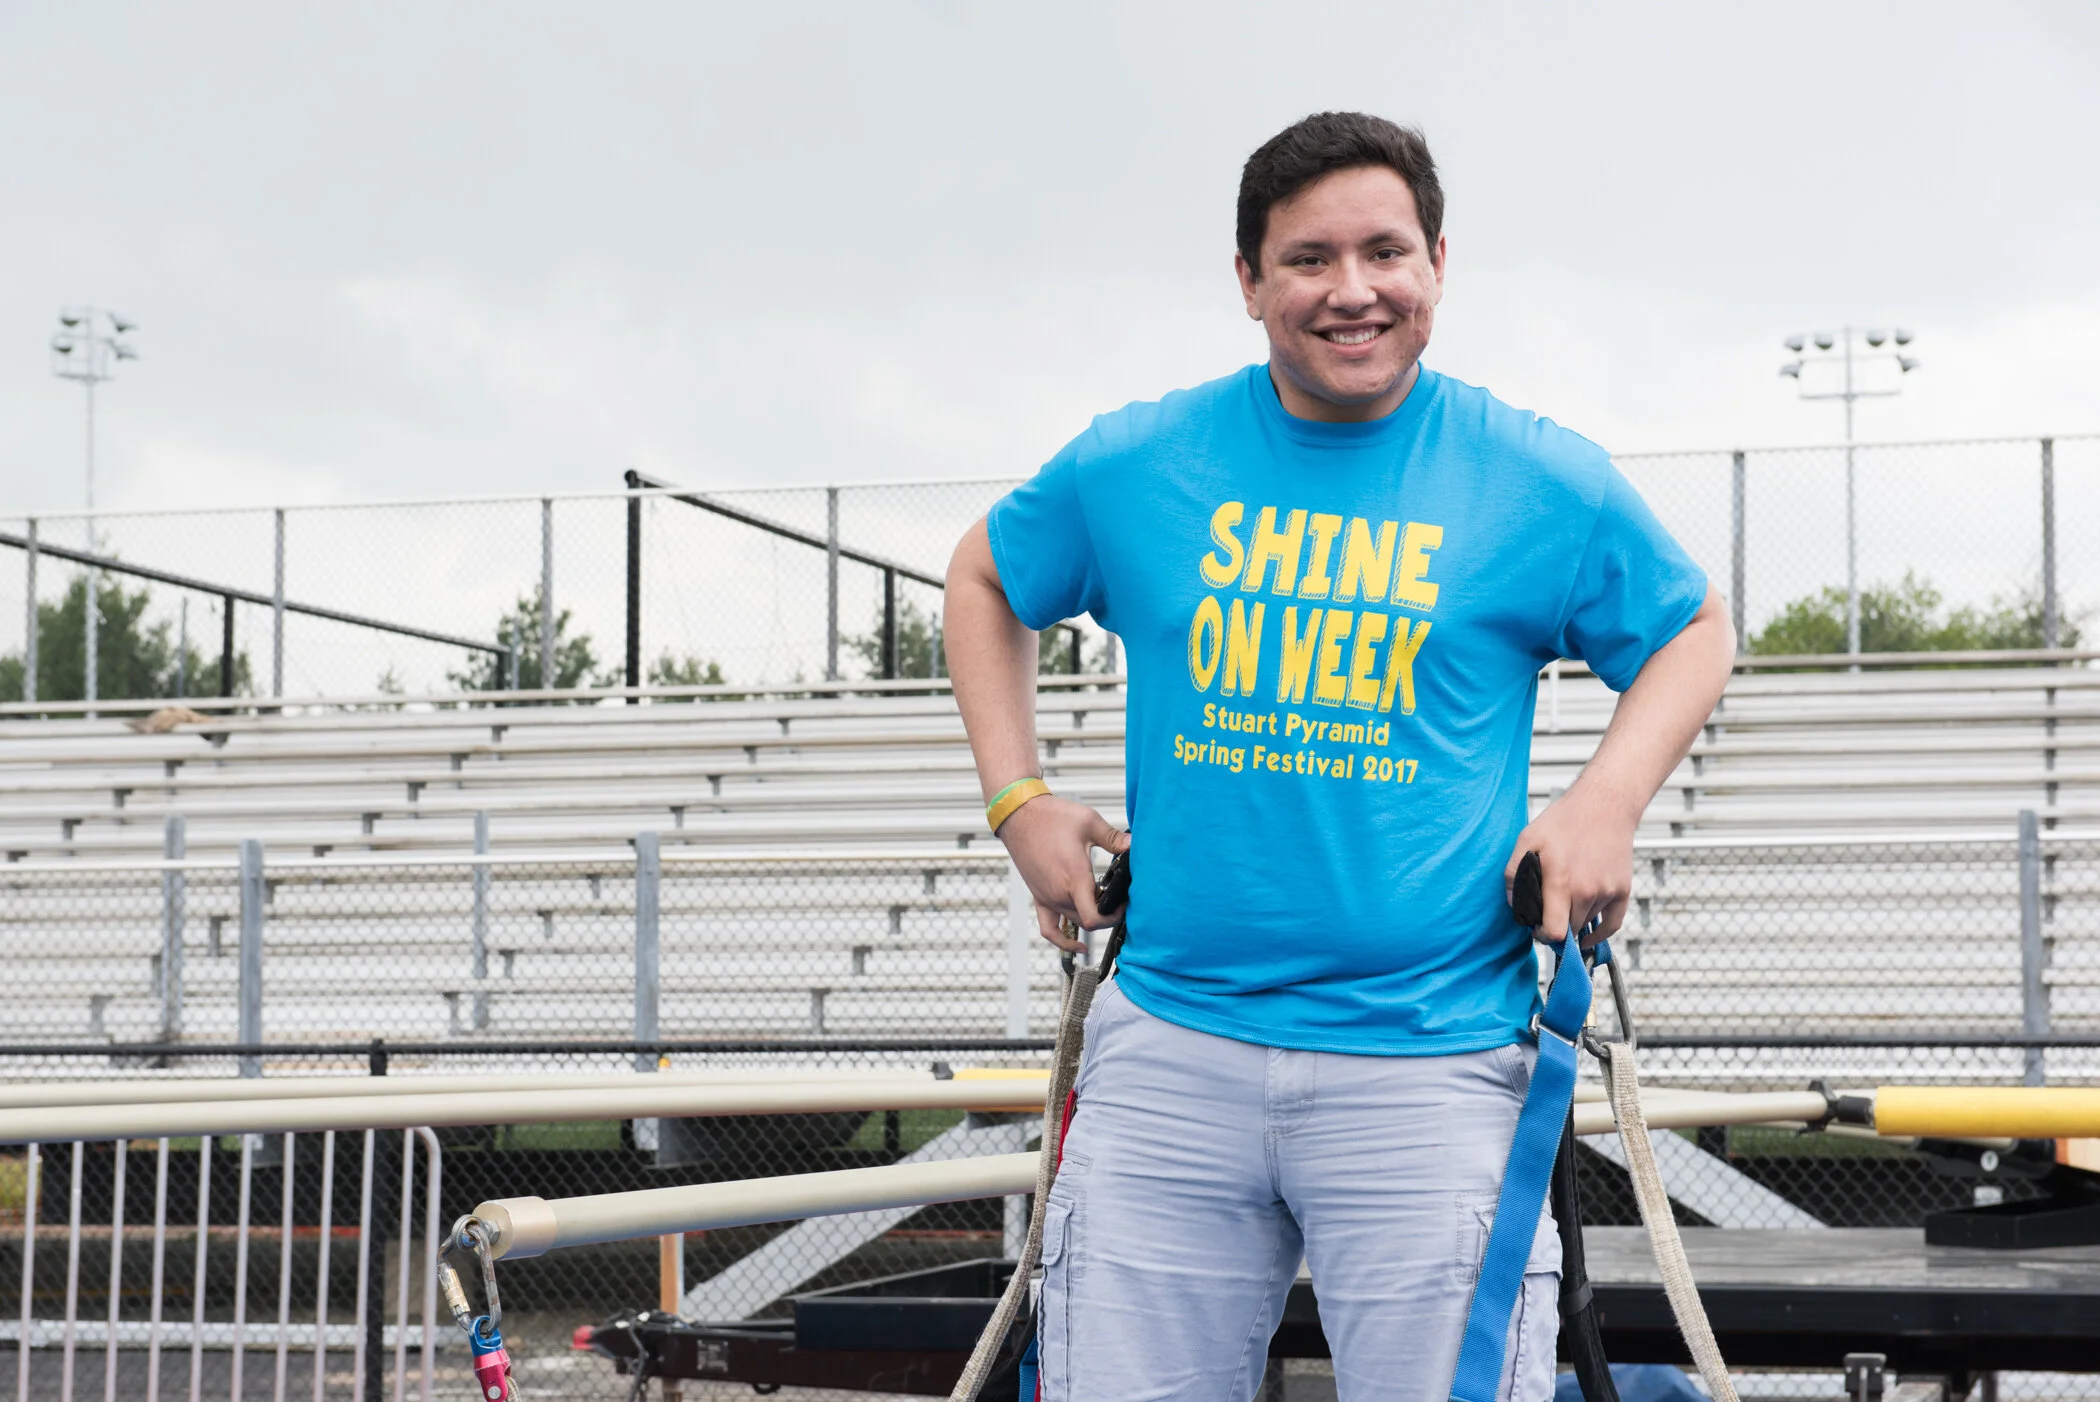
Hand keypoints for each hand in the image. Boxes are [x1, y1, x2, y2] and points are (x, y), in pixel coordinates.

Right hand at [997, 795, 1129, 952]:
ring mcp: (1047, 898)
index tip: (1124, 904)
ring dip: (1091, 919)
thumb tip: (1135, 846)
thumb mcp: (1089, 822)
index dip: (1113, 917)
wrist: (1020, 815)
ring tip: (1106, 906)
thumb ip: (1114, 838)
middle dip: (1108, 914)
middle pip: (1088, 921)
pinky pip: (1049, 929)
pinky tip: (1078, 945)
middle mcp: (1059, 894)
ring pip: (1074, 923)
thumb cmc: (1052, 817)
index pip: (1095, 918)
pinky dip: (1063, 941)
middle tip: (1121, 897)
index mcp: (1073, 878)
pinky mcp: (1039, 896)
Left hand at [1503, 789, 1633, 948]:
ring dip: (1574, 920)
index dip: (1542, 935)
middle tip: (1547, 912)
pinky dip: (1599, 933)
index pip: (1554, 931)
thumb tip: (1514, 904)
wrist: (1605, 805)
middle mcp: (1587, 891)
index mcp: (1561, 882)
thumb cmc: (1564, 821)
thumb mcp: (1528, 839)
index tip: (1536, 927)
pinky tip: (1587, 935)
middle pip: (1569, 930)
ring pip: (1586, 924)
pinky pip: (1612, 924)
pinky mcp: (1622, 890)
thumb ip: (1514, 873)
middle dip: (1555, 927)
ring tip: (1565, 901)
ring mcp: (1607, 892)